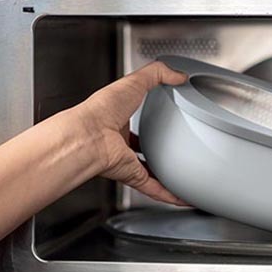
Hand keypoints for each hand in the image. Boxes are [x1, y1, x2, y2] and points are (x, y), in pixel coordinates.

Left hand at [67, 60, 187, 204]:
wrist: (88, 136)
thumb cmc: (100, 110)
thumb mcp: (134, 81)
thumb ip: (157, 74)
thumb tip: (178, 75)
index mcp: (117, 118)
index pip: (135, 118)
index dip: (149, 118)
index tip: (164, 117)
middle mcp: (119, 142)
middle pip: (141, 147)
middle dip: (155, 150)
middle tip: (175, 150)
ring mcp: (124, 160)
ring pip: (149, 171)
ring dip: (165, 177)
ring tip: (184, 178)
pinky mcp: (131, 175)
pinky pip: (153, 188)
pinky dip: (168, 195)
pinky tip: (182, 197)